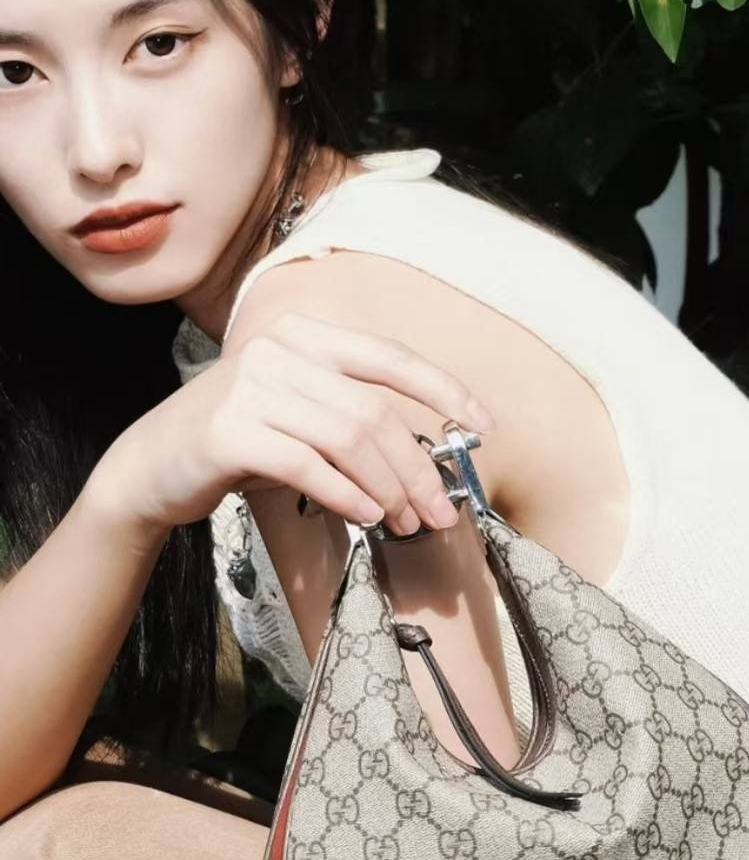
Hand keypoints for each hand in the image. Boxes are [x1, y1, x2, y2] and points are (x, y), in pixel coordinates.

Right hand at [83, 310, 496, 541]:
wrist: (152, 468)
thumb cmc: (241, 444)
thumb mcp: (300, 413)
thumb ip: (353, 417)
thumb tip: (430, 462)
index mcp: (305, 335)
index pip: (390, 358)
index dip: (445, 391)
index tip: (485, 427)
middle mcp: (278, 350)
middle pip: (374, 413)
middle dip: (418, 468)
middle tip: (438, 513)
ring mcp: (250, 386)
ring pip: (348, 440)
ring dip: (388, 489)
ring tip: (404, 524)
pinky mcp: (229, 431)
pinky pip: (308, 466)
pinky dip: (347, 495)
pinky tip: (367, 517)